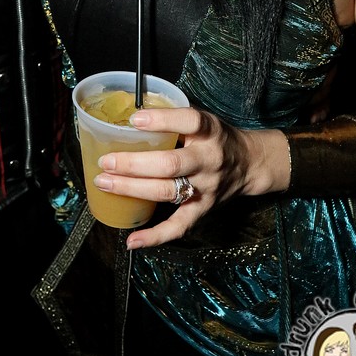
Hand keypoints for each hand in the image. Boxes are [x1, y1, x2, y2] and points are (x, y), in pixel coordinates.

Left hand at [92, 106, 289, 248]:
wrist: (249, 164)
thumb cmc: (216, 138)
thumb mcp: (203, 119)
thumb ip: (173, 117)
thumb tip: (128, 115)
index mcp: (210, 131)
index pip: (189, 122)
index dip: (162, 120)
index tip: (134, 119)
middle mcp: (209, 159)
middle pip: (171, 163)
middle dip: (134, 163)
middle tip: (106, 161)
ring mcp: (206, 187)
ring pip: (168, 191)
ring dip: (133, 189)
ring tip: (105, 183)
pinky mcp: (203, 209)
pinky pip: (179, 226)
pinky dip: (155, 236)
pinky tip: (132, 240)